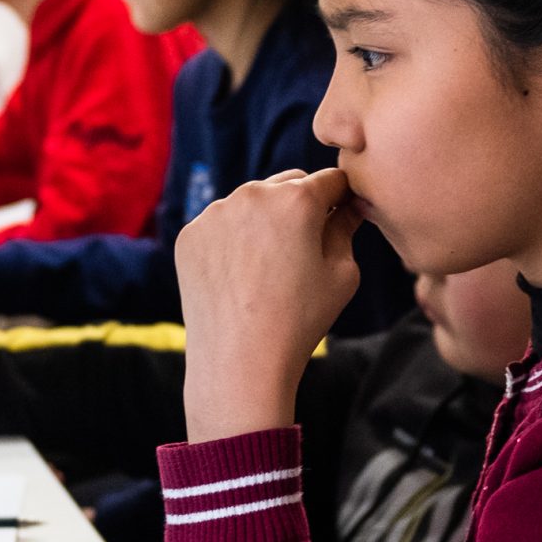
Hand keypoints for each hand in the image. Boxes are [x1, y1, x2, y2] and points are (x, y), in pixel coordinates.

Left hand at [176, 169, 363, 440]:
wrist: (239, 362)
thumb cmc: (299, 321)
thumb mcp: (342, 275)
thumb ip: (347, 228)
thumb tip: (350, 205)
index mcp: (297, 199)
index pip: (331, 179)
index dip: (342, 197)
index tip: (342, 216)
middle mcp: (253, 194)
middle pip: (289, 185)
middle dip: (302, 205)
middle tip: (304, 247)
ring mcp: (216, 212)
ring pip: (251, 203)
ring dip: (265, 220)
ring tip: (269, 268)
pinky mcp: (191, 234)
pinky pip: (221, 224)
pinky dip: (233, 239)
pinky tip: (240, 276)